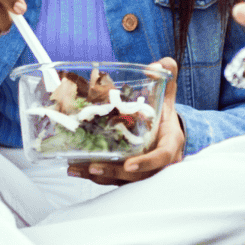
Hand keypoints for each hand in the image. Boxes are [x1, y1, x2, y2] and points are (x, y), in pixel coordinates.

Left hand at [73, 57, 182, 183]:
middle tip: (94, 165)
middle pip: (137, 175)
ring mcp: (142, 171)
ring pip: (121, 179)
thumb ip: (165, 79)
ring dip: (99, 175)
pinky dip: (93, 174)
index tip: (129, 164)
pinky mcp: (128, 174)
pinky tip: (75, 168)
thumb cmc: (164, 116)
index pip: (161, 158)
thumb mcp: (167, 97)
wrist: (166, 133)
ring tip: (76, 168)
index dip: (146, 163)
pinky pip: (111, 178)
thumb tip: (156, 65)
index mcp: (169, 144)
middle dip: (115, 172)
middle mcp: (157, 163)